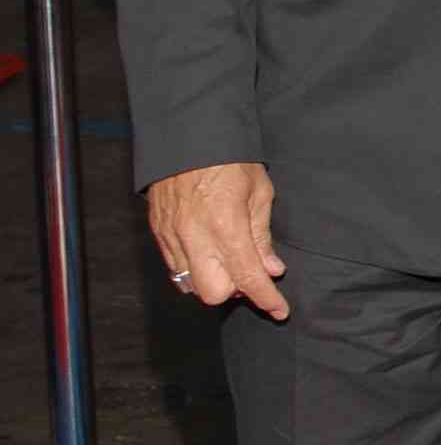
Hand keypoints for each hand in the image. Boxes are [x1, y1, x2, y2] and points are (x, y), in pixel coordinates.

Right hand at [146, 161, 288, 319]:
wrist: (186, 134)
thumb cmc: (229, 159)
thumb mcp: (259, 192)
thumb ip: (262, 235)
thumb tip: (271, 269)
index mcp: (226, 225)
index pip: (249, 278)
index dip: (267, 299)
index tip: (279, 309)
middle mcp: (195, 236)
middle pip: (213, 293)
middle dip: (233, 291)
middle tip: (248, 273)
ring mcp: (172, 235)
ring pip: (190, 284)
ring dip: (212, 279)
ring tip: (225, 260)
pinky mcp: (157, 231)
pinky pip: (174, 267)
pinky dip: (193, 268)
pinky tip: (206, 253)